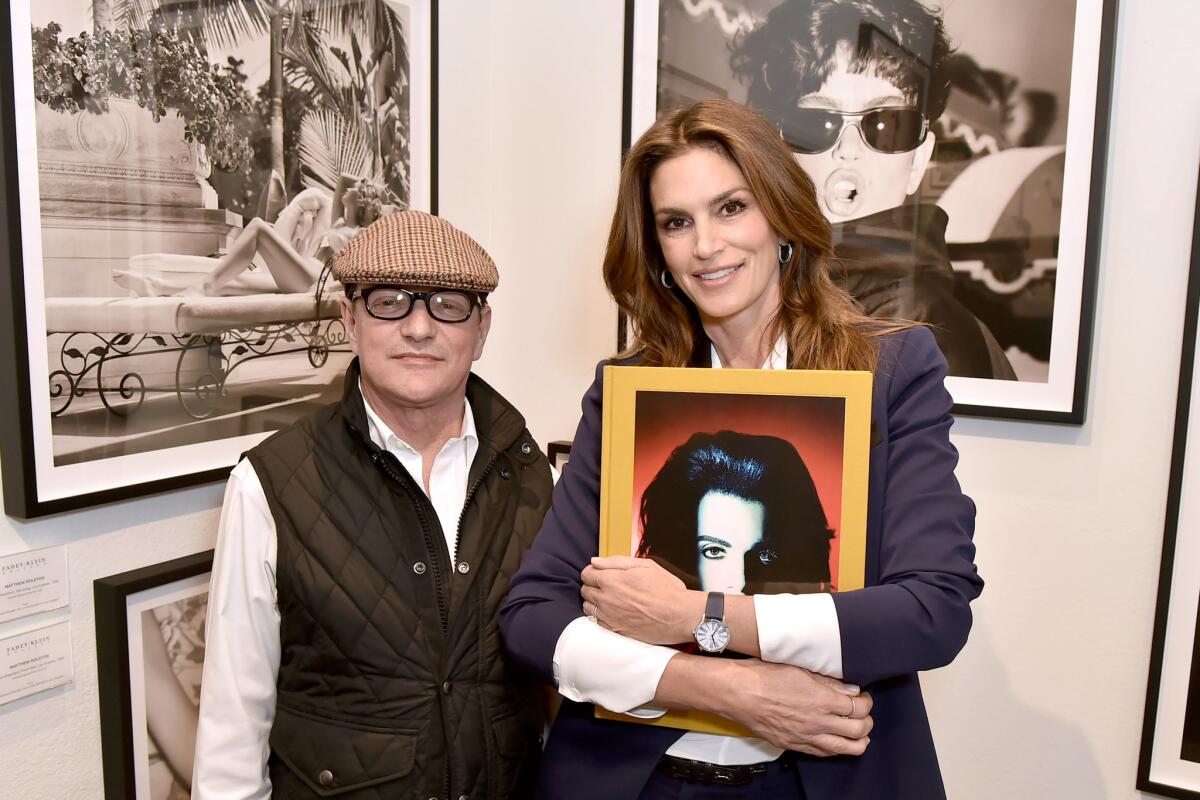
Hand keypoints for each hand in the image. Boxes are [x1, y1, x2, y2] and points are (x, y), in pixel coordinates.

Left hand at [580, 556, 693, 643]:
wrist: (679, 616)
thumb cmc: (666, 589)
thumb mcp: (645, 565)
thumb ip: (616, 561)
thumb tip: (596, 561)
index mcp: (611, 580)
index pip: (586, 574)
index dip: (593, 571)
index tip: (601, 572)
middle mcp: (606, 599)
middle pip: (585, 590)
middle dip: (593, 584)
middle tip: (607, 584)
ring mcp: (609, 616)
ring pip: (587, 606)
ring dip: (594, 600)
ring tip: (609, 598)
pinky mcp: (615, 630)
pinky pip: (596, 621)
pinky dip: (600, 614)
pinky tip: (613, 610)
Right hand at [717, 660, 872, 756]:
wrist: (738, 693)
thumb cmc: (764, 676)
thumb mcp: (800, 670)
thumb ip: (828, 682)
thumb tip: (850, 690)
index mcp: (822, 699)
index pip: (859, 707)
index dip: (866, 702)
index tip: (863, 697)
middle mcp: (818, 722)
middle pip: (858, 730)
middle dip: (867, 722)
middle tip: (864, 714)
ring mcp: (807, 736)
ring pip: (845, 748)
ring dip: (859, 741)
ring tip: (860, 734)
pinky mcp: (794, 745)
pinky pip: (824, 753)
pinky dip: (836, 749)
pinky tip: (837, 742)